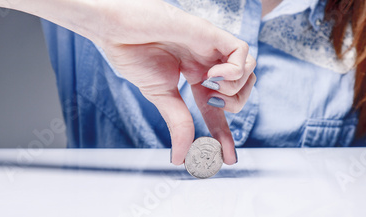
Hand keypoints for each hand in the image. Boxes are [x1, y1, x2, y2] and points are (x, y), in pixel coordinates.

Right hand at [0, 0, 256, 164]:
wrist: (117, 30)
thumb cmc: (132, 54)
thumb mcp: (161, 96)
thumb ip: (178, 124)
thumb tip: (181, 158)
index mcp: (195, 78)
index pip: (217, 110)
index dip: (224, 133)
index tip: (227, 158)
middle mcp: (207, 64)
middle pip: (240, 90)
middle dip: (235, 106)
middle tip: (212, 106)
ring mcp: (211, 48)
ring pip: (248, 70)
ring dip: (235, 87)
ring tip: (211, 87)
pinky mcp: (211, 33)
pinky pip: (242, 52)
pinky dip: (234, 69)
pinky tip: (212, 72)